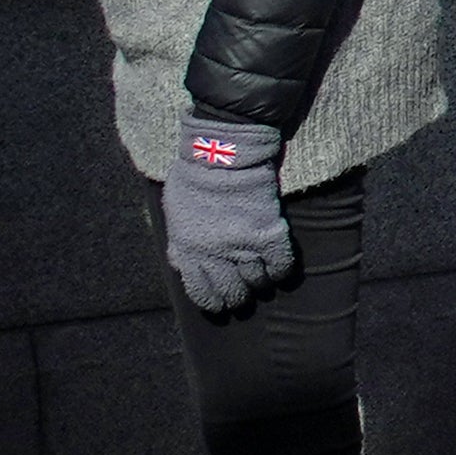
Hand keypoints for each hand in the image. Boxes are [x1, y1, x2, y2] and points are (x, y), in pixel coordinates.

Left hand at [164, 121, 294, 317]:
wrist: (223, 153)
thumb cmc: (194, 177)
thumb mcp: (174, 213)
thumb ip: (177, 242)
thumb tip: (180, 264)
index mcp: (189, 250)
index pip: (201, 292)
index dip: (213, 301)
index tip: (221, 302)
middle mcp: (215, 254)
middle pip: (231, 292)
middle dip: (238, 297)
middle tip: (244, 293)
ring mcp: (243, 245)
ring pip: (256, 282)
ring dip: (259, 283)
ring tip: (261, 278)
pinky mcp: (268, 232)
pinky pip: (280, 265)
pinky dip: (281, 270)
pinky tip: (278, 268)